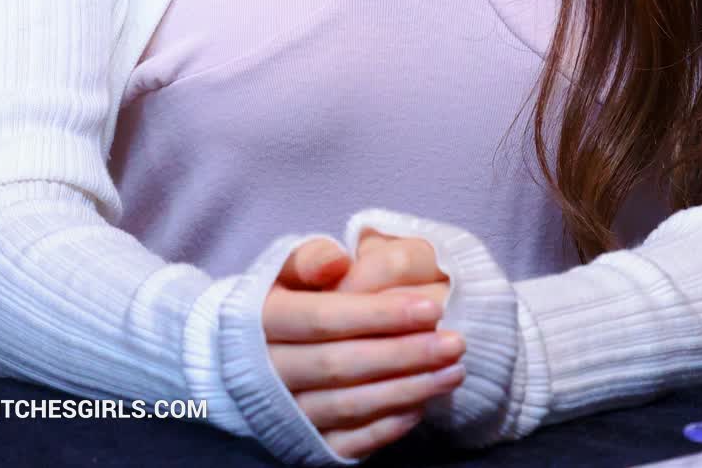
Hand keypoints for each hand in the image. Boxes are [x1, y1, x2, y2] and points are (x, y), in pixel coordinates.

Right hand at [262, 234, 465, 460]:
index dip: (379, 314)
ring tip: (452, 372)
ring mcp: (285, 413)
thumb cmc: (282, 299)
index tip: (431, 309)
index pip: (324, 319)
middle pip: (340, 365)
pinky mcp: (302, 444)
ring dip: (405, 390)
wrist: (246, 355)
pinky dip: (385, 428)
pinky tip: (421, 407)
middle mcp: (268, 372)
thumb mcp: (286, 268)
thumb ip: (310, 258)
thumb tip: (338, 261)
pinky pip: (346, 443)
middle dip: (403, 354)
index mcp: (261, 320)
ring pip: (348, 406)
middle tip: (455, 343)